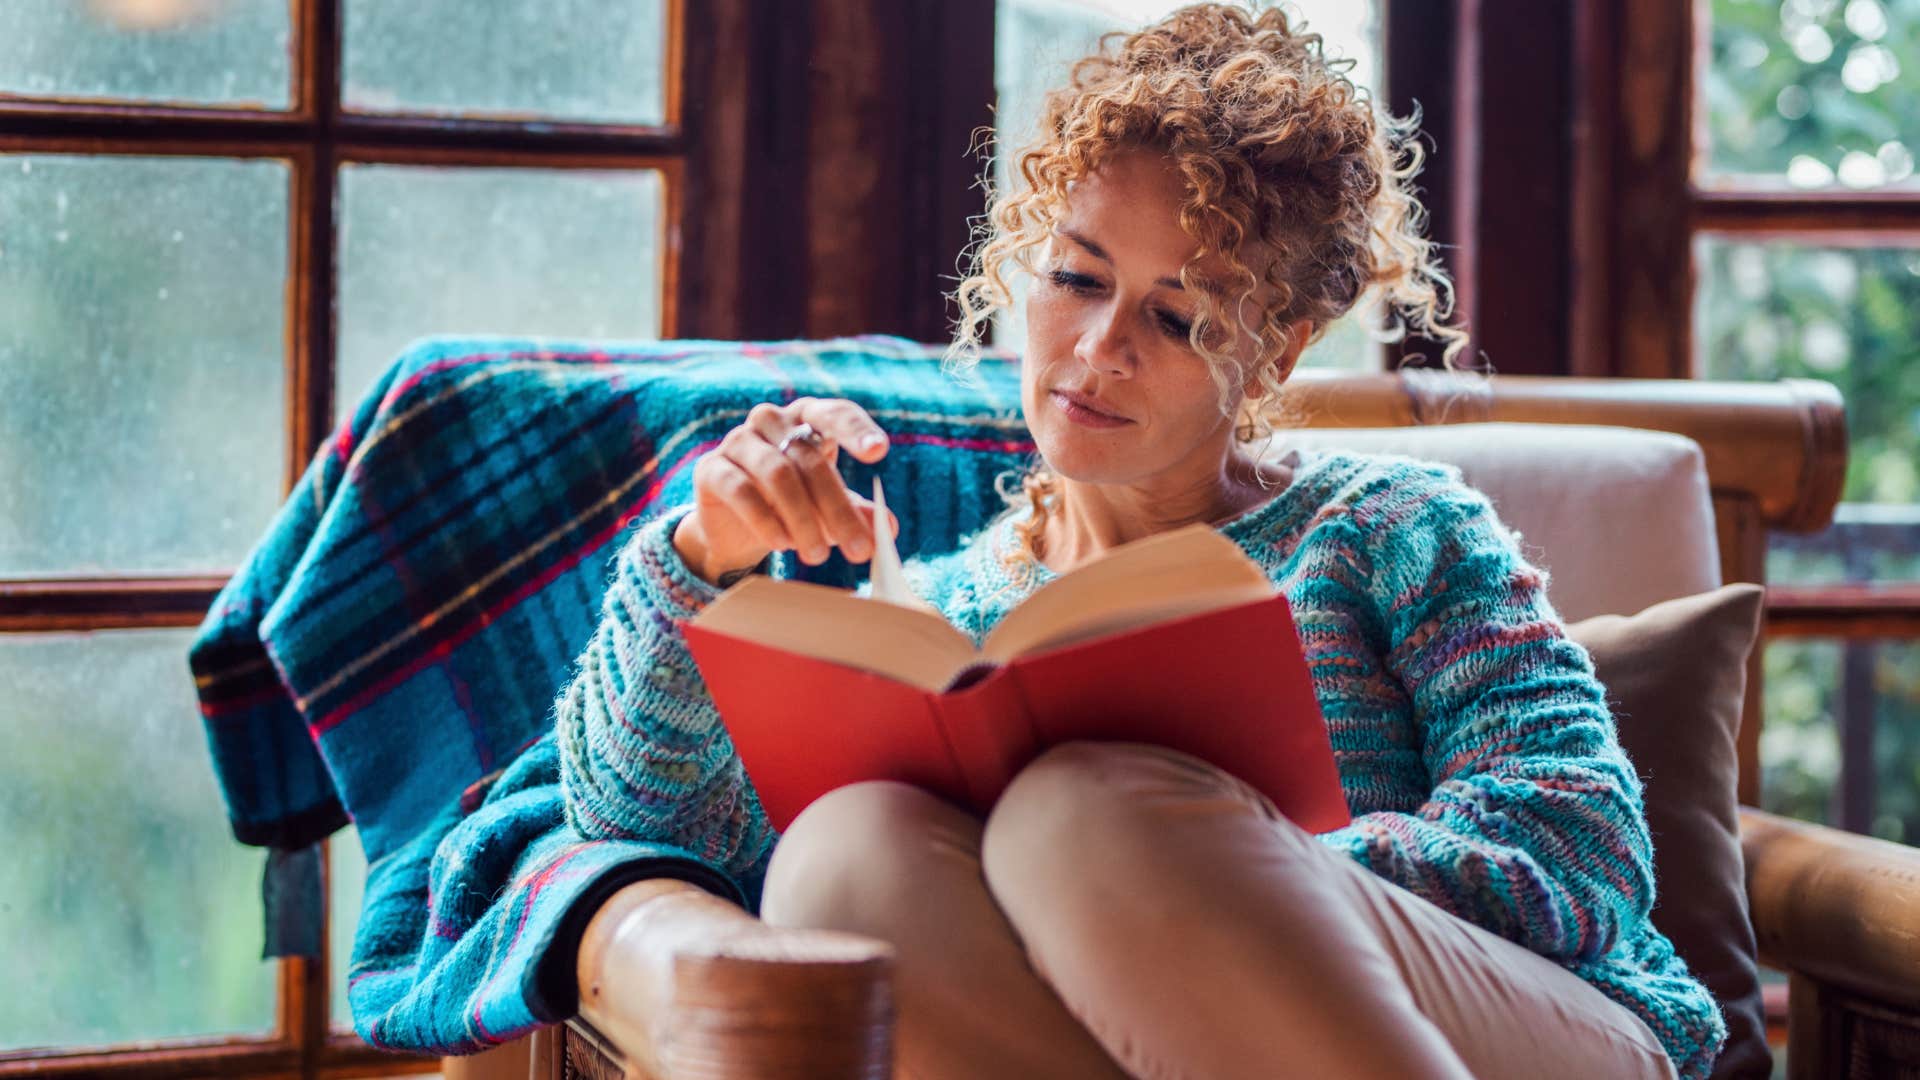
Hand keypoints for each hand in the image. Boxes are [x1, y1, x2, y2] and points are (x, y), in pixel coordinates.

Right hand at [673, 397, 899, 585]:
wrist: (733, 525)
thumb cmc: (791, 504)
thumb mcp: (828, 508)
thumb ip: (857, 513)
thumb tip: (887, 528)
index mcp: (807, 419)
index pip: (835, 414)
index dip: (857, 430)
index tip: (879, 452)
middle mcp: (772, 420)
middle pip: (810, 460)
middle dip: (837, 509)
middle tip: (858, 550)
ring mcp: (738, 441)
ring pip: (778, 475)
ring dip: (803, 519)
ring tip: (816, 555)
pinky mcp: (712, 468)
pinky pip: (741, 491)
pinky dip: (765, 520)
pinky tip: (781, 544)